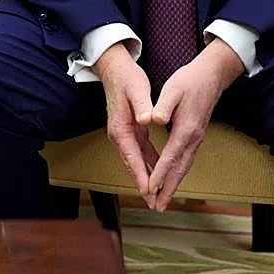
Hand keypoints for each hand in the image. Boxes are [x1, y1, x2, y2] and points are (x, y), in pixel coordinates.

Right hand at [92, 44, 158, 207]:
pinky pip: (140, 152)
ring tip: (159, 195)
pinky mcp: (130, 130)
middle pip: (132, 165)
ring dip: (147, 177)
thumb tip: (147, 120)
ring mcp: (124, 134)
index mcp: (120, 129)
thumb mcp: (137, 89)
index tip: (150, 193)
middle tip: (156, 204)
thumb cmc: (126, 78)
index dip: (142, 176)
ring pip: (136, 161)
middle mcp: (119, 135)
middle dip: (144, 185)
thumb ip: (143, 106)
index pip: (132, 158)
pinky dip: (149, 163)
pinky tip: (159, 170)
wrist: (114, 69)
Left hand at [146, 38, 244, 211]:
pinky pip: (185, 160)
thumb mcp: (172, 89)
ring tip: (162, 200)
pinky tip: (169, 179)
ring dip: (173, 185)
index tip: (150, 188)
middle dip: (168, 189)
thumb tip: (153, 119)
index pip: (170, 156)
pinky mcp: (195, 136)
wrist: (211, 76)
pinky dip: (176, 173)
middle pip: (180, 170)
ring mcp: (196, 139)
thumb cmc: (189, 80)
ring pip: (184, 167)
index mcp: (185, 129)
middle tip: (157, 207)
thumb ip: (162, 106)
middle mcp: (193, 138)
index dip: (160, 173)